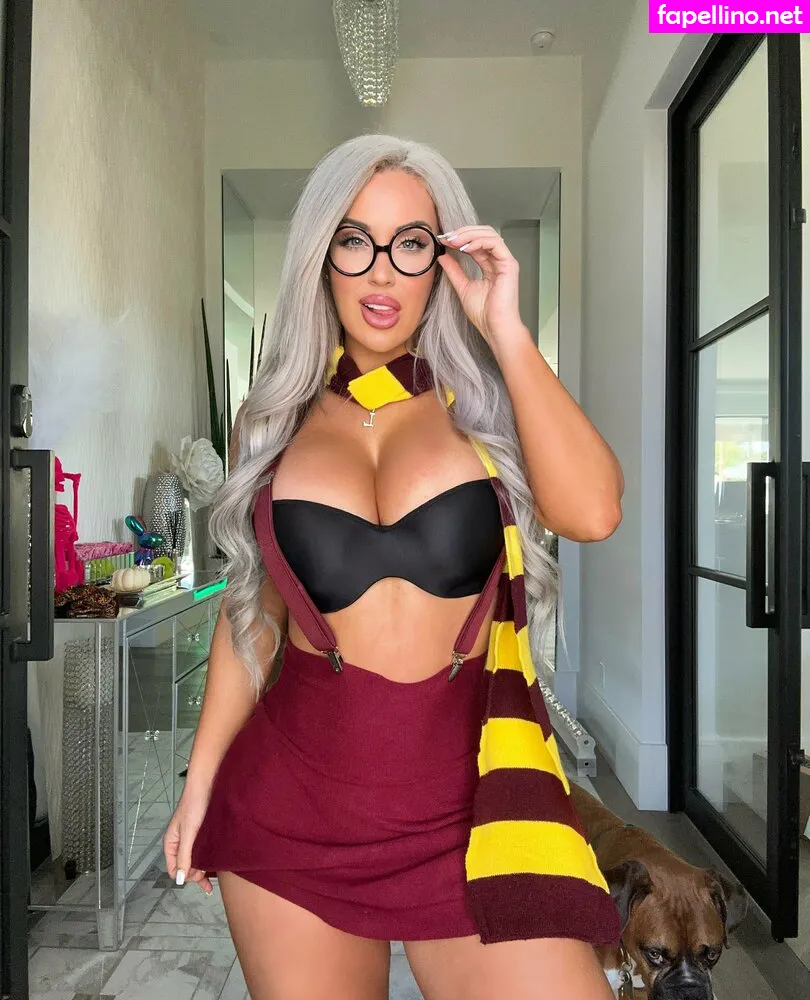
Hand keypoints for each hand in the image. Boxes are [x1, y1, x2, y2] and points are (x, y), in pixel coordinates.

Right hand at [163, 790, 213, 894]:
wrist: (208, 783)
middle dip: (195, 875)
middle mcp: (179, 842)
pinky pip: (202, 850)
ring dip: (203, 868)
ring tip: (215, 876)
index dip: (185, 876)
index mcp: (171, 843)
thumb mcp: (188, 832)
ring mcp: (191, 838)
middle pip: (184, 867)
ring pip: (195, 859)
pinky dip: (208, 858)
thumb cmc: (194, 804)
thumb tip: (180, 878)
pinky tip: (216, 863)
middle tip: (209, 882)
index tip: (200, 878)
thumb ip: (183, 855)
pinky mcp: (202, 832)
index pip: (174, 870)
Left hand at [437, 226, 522, 346]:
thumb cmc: (484, 314)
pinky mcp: (509, 264)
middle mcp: (498, 261)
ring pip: (489, 234)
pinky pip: (495, 243)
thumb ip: (453, 271)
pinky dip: (479, 241)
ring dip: (469, 234)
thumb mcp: (462, 287)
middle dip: (463, 232)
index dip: (459, 239)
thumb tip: (442, 256)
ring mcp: (505, 261)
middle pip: (483, 234)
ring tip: (453, 240)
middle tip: (447, 236)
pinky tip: (465, 248)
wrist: (495, 327)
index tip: (443, 240)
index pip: (475, 243)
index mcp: (489, 266)